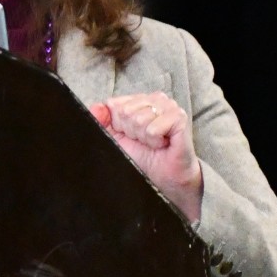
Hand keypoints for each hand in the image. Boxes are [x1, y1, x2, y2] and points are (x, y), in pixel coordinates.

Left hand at [89, 91, 202, 222]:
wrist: (164, 177)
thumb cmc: (143, 157)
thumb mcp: (116, 138)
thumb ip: (102, 121)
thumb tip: (97, 107)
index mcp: (138, 100)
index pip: (114, 104)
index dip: (118, 126)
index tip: (131, 136)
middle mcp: (154, 98)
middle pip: (125, 111)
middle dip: (131, 132)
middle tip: (144, 141)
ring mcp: (169, 105)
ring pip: (139, 120)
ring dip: (144, 138)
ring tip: (154, 143)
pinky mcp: (179, 117)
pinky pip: (153, 129)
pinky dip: (154, 141)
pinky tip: (163, 144)